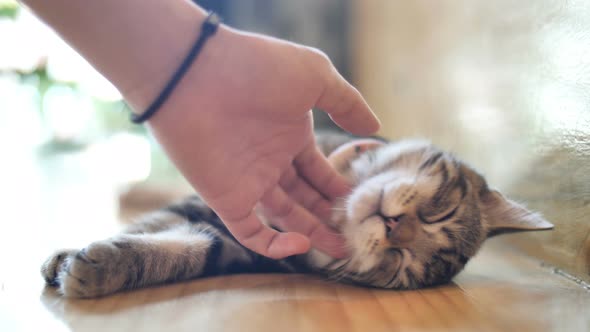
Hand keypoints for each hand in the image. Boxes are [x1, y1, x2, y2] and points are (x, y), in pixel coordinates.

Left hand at [127, 26, 379, 258]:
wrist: (196, 73)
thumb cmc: (258, 68)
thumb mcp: (315, 76)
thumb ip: (347, 102)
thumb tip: (374, 127)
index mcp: (290, 135)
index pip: (318, 171)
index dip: (338, 188)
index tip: (360, 203)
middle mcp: (270, 161)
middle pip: (304, 197)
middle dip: (329, 216)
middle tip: (354, 234)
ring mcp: (249, 181)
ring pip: (284, 217)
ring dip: (312, 234)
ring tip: (339, 250)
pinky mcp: (226, 198)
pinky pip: (250, 231)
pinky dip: (274, 244)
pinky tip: (302, 244)